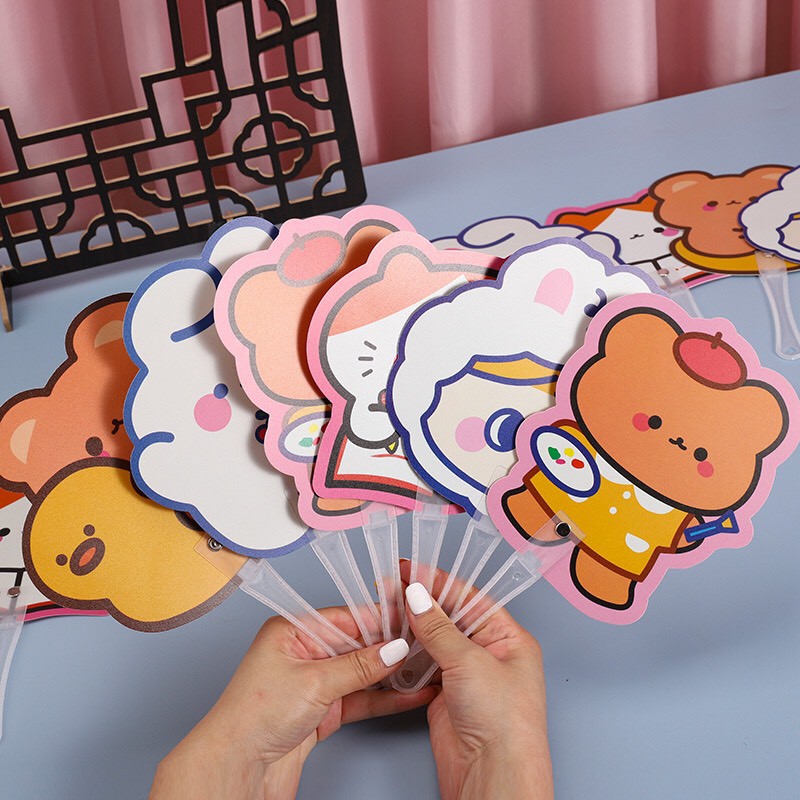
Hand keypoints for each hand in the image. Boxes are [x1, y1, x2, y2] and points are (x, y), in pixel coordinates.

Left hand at [151, 607, 434, 799]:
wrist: (236, 770)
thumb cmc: (252, 718)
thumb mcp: (314, 682)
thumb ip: (359, 666)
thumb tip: (393, 648)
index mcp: (292, 631)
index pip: (346, 618)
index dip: (380, 620)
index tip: (410, 621)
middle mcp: (303, 653)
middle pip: (356, 644)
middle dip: (390, 647)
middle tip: (424, 643)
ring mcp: (313, 683)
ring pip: (361, 673)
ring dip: (391, 674)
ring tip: (424, 667)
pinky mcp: (321, 712)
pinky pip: (360, 700)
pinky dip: (383, 699)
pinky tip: (408, 695)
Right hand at [402, 570, 552, 799]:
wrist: (492, 776)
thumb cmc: (504, 723)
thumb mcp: (470, 662)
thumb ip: (439, 627)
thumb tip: (417, 595)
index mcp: (508, 638)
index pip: (469, 598)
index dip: (438, 581)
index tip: (410, 568)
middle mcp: (489, 653)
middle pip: (449, 616)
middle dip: (420, 600)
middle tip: (389, 584)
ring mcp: (466, 675)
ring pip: (433, 640)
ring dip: (409, 625)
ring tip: (383, 607)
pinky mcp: (445, 695)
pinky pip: (423, 664)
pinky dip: (406, 653)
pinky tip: (391, 640)